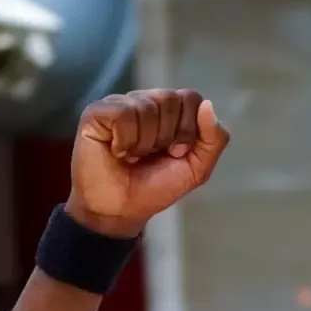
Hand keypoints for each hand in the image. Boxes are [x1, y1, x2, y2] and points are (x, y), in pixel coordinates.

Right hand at [67, 89, 229, 239]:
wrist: (120, 212)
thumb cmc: (153, 188)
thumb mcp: (196, 169)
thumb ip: (214, 140)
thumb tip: (209, 104)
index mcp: (169, 109)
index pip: (191, 98)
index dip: (187, 130)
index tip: (174, 153)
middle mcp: (144, 100)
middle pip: (170, 100)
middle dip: (166, 138)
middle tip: (150, 156)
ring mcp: (119, 103)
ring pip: (147, 107)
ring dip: (144, 144)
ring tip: (131, 157)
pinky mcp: (96, 113)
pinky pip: (123, 115)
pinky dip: (124, 142)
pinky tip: (116, 152)